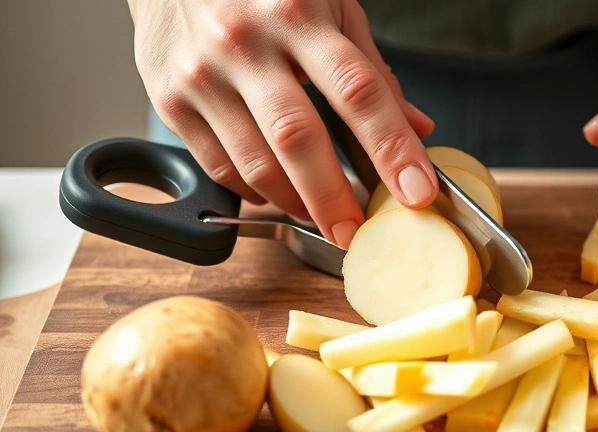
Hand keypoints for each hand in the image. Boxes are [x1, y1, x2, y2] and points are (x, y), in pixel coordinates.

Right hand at [128, 0, 437, 247]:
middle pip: (299, 138)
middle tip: (358, 232)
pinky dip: (254, 192)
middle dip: (336, 198)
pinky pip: (219, 165)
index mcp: (298, 13)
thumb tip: (417, 127)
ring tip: (323, 217)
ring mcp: (203, 73)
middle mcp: (246, 42)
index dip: (392, 147)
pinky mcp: (170, 98)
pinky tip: (278, 194)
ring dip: (296, 204)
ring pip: (255, 163)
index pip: (359, 91)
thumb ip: (370, 69)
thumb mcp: (329, 4)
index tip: (417, 190)